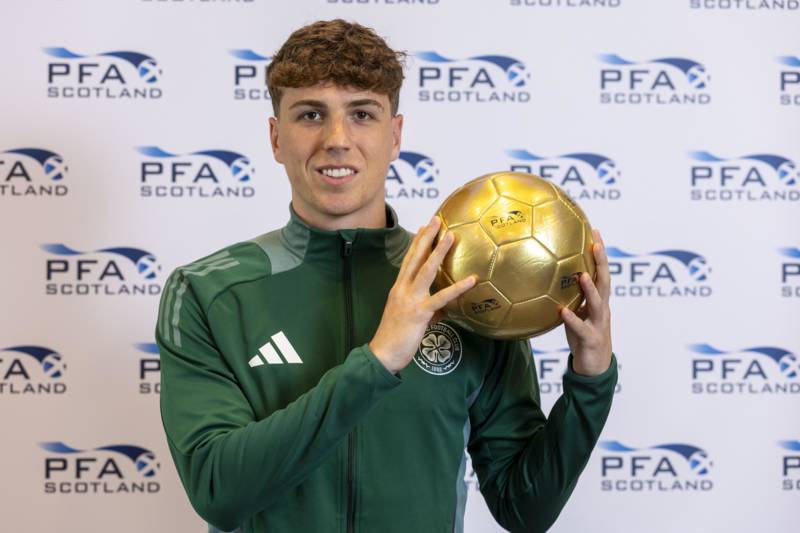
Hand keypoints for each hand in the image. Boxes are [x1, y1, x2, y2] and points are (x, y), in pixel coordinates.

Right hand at [369, 216, 475, 373]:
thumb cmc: (394, 338)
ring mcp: (410, 300)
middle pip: (415, 258)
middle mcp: (402, 289)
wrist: (382, 354)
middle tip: (436, 219)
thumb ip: (428, 309)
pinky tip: (471, 280)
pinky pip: (441, 298)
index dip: (417, 243)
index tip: (425, 227)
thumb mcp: (410, 318)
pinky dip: (457, 288)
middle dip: (426, 238)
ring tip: (451, 236)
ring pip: (426, 270)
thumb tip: (445, 307)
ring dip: (439, 252)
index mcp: (398, 288)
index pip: (408, 260)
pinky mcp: (419, 313)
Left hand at [560, 229, 611, 376]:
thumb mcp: (578, 313)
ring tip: (582, 274)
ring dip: (590, 289)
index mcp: (599, 301)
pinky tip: (562, 311)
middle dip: (602, 262)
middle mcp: (602, 309)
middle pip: (605, 281)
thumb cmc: (584, 337)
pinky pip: (581, 328)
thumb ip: (570, 297)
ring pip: (597, 303)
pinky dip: (572, 319)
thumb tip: (551, 277)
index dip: (599, 252)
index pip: (601, 271)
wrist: (595, 368)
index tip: (594, 230)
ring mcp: (599, 324)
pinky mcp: (591, 339)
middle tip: (596, 242)